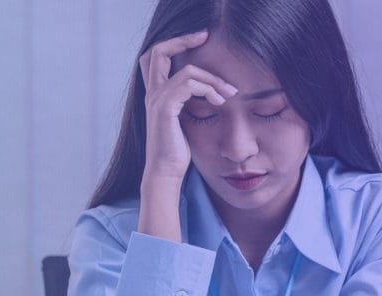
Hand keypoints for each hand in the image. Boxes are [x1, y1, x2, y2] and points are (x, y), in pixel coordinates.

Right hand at [138, 31, 237, 183]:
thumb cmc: (177, 152)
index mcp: (155, 94)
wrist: (165, 173)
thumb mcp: (185, 120)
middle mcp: (152, 94)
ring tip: (229, 91)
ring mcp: (156, 101)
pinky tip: (219, 100)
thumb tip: (211, 91)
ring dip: (212, 78)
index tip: (200, 39)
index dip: (175, 44)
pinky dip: (207, 89)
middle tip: (205, 36)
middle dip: (182, 40)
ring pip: (186, 71)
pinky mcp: (164, 109)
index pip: (156, 58)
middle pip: (157, 52)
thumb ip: (190, 102)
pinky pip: (187, 85)